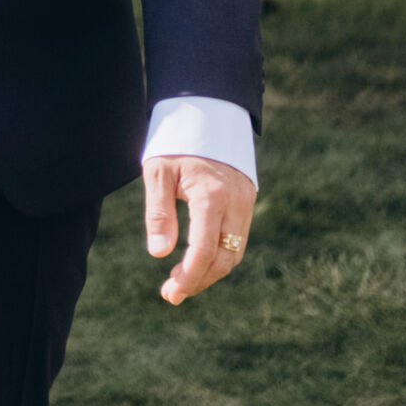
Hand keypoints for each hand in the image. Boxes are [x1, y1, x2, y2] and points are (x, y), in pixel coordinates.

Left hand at [145, 153, 254, 303]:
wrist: (206, 111)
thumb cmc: (176, 141)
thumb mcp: (158, 171)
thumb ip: (159, 213)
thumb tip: (159, 254)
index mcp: (212, 195)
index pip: (205, 250)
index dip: (189, 277)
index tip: (170, 293)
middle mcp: (236, 202)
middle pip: (224, 258)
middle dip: (199, 280)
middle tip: (171, 293)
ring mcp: (246, 202)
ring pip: (235, 252)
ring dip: (210, 271)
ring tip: (180, 280)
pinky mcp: (248, 200)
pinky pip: (237, 238)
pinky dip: (219, 254)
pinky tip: (197, 260)